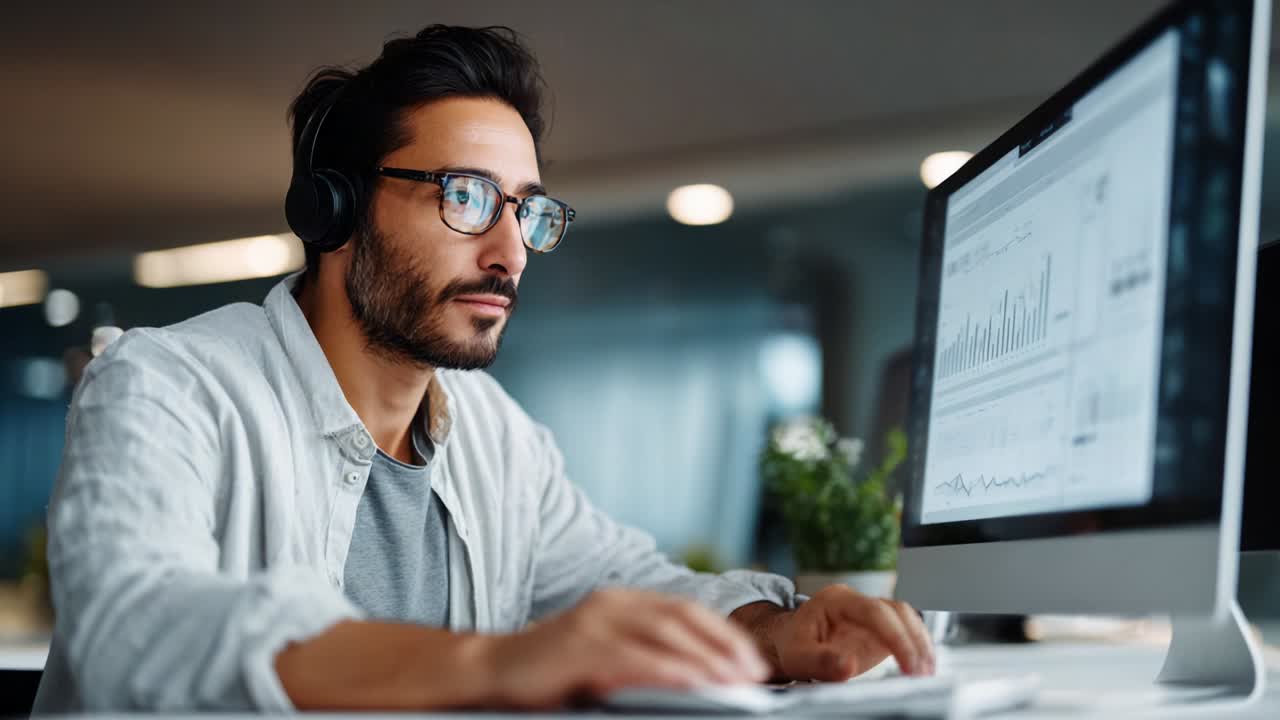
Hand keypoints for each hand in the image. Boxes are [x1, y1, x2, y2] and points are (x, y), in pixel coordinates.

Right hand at [477, 588, 769, 708]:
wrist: (493, 670)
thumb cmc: (553, 671)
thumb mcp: (606, 655)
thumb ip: (644, 655)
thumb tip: (701, 674)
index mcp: (621, 600)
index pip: (686, 609)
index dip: (723, 633)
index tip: (752, 658)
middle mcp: (612, 602)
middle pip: (684, 616)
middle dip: (725, 645)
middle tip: (755, 672)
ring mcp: (595, 620)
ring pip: (667, 633)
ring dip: (707, 658)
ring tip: (735, 680)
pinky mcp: (582, 645)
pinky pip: (638, 657)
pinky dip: (672, 669)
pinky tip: (695, 683)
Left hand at [774, 585, 934, 680]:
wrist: (788, 640)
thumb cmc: (792, 644)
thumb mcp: (798, 656)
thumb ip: (821, 661)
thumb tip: (848, 666)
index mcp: (836, 600)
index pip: (875, 611)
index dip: (896, 636)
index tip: (908, 663)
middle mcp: (857, 601)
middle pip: (897, 611)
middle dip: (914, 640)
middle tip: (922, 672)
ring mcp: (869, 613)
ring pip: (906, 618)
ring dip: (920, 643)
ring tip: (927, 672)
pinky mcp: (877, 629)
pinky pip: (904, 631)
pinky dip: (916, 648)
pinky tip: (921, 668)